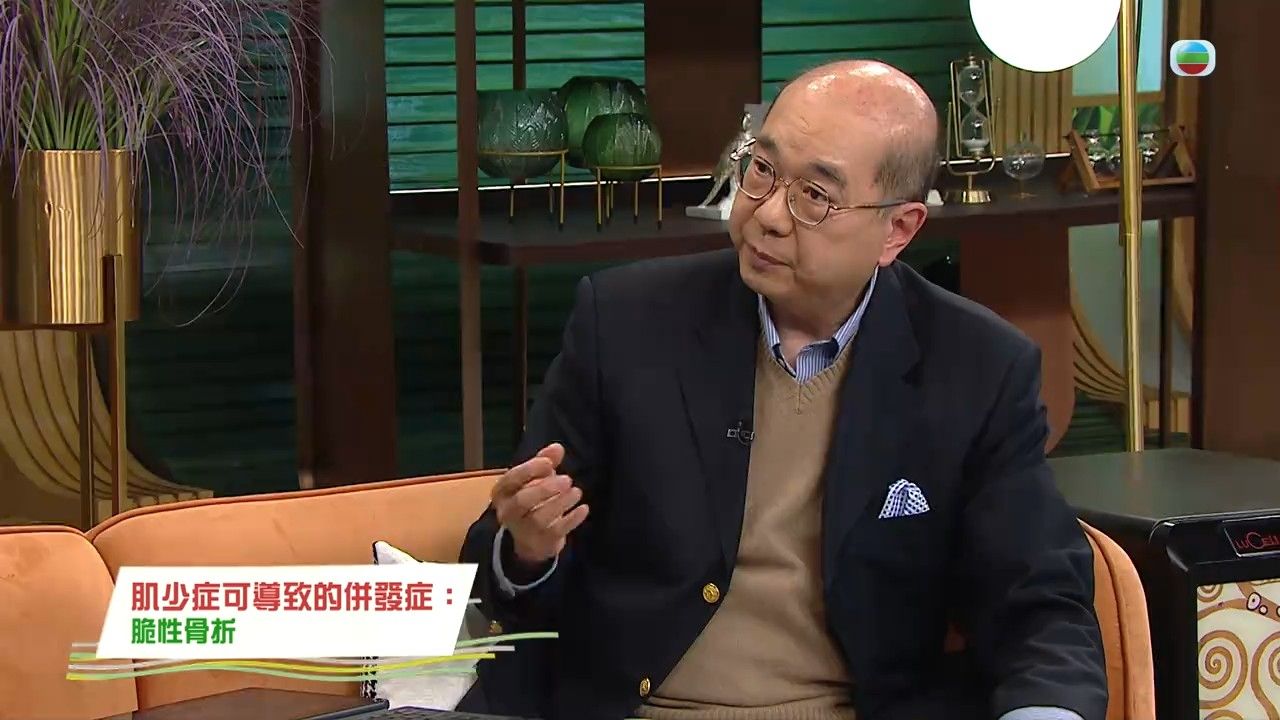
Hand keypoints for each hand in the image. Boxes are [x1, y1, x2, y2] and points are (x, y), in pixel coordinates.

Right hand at [492, 443, 589, 567]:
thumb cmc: (532, 499)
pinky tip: (583, 508)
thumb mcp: (535, 477)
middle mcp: (508, 512)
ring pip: (539, 518)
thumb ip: (545, 461)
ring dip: (560, 503)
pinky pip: (556, 532)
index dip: (530, 469)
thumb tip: (557, 448)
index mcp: (502, 492)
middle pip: (522, 501)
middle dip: (545, 489)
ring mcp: (523, 530)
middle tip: (567, 480)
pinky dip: (571, 520)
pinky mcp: (540, 542)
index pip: (511, 479)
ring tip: (577, 492)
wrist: (531, 538)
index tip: (549, 463)